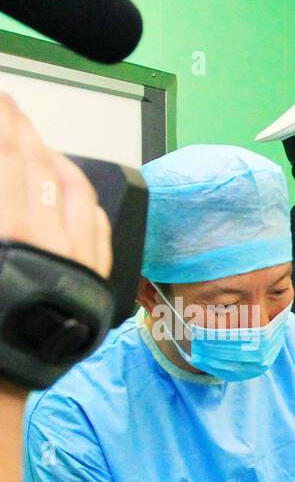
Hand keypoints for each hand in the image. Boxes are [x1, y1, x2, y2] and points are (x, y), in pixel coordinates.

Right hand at [0, 95, 110, 277]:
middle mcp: (50, 239)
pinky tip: (74, 188)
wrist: (20, 379)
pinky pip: (98, 223)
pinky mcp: (97, 276)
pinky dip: (84, 198)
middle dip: (23, 130)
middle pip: (38, 165)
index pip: (7, 156)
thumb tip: (4, 167)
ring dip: (56, 157)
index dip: (3, 121)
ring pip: (75, 188)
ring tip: (40, 143)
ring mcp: (80, 256)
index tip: (0, 102)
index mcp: (11, 231)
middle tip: (10, 109)